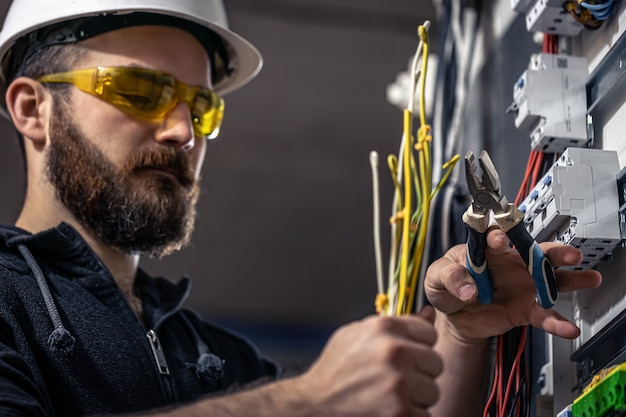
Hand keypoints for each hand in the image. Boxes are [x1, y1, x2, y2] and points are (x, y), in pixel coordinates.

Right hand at [293, 308, 441, 416]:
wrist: (313, 405)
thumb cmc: (334, 371)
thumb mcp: (357, 335)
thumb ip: (395, 324)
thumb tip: (429, 314)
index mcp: (384, 328)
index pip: (429, 333)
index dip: (418, 346)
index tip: (406, 356)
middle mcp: (394, 352)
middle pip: (435, 362)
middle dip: (419, 373)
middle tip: (395, 380)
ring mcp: (399, 384)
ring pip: (432, 390)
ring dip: (416, 397)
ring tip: (390, 396)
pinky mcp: (401, 413)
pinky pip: (424, 414)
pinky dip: (410, 416)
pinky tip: (388, 411)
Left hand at [424, 227, 601, 341]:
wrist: (453, 315)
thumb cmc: (447, 285)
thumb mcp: (436, 277)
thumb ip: (449, 277)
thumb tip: (466, 289)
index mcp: (487, 250)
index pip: (497, 238)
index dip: (499, 237)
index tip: (498, 240)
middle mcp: (510, 264)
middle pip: (535, 253)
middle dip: (554, 251)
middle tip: (569, 253)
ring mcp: (521, 286)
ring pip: (550, 280)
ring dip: (570, 279)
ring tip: (589, 277)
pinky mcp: (524, 309)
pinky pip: (543, 315)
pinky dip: (556, 322)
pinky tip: (568, 328)